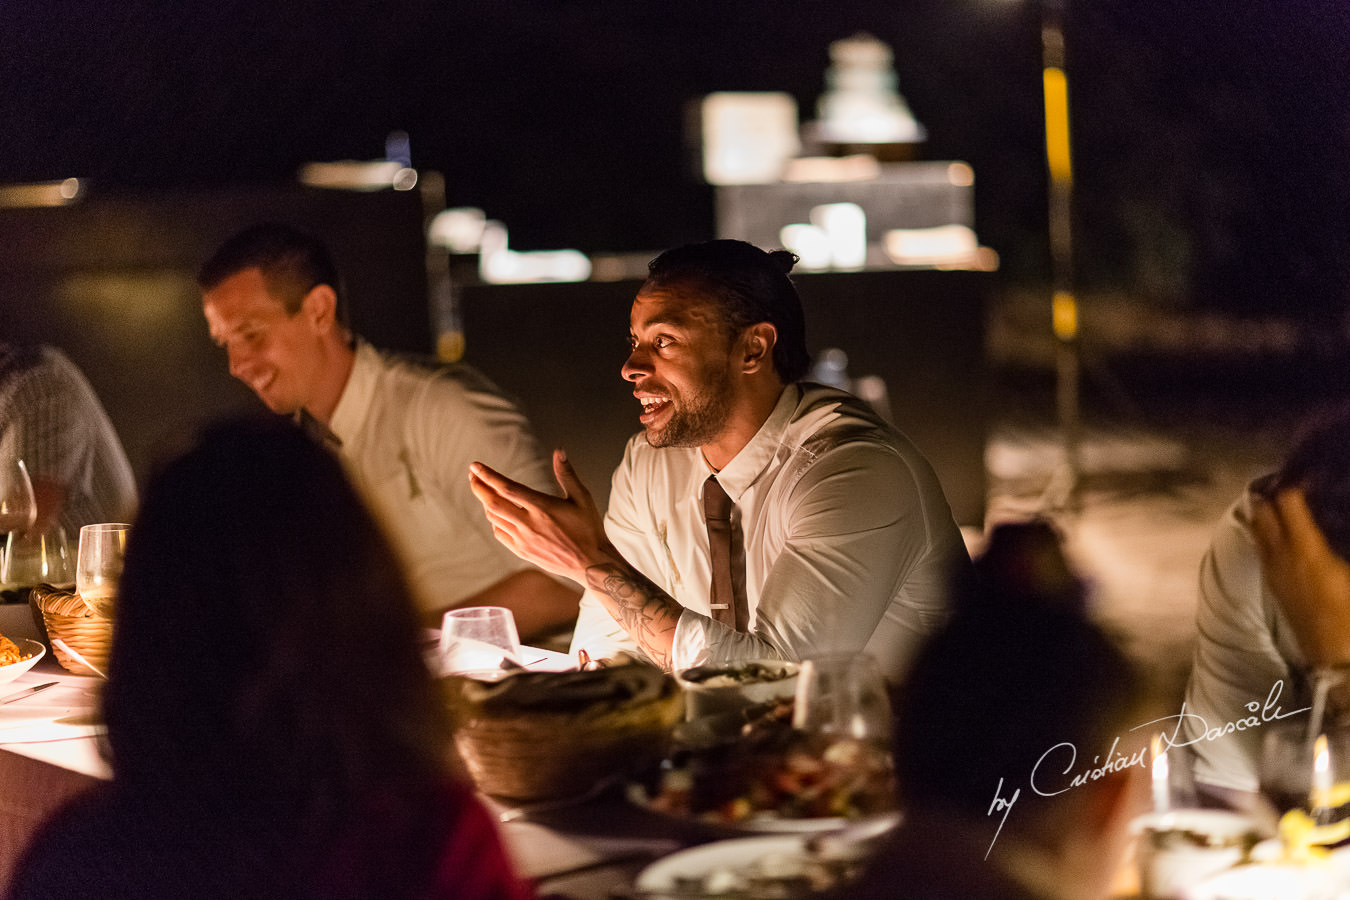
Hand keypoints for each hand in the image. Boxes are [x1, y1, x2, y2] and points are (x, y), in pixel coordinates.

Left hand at [469, 449, 614, 583]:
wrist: (590, 563)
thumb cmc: (588, 528)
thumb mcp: (582, 497)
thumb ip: (567, 474)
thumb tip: (559, 451)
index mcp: (543, 508)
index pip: (508, 488)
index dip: (488, 476)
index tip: (475, 466)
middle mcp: (530, 524)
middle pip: (493, 503)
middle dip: (479, 487)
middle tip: (472, 476)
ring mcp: (524, 540)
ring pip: (494, 518)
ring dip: (485, 502)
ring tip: (483, 490)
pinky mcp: (522, 552)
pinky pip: (499, 533)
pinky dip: (494, 520)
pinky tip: (496, 513)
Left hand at [1251, 485, 1349, 667]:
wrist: (1336, 657)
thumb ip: (1341, 540)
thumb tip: (1335, 523)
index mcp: (1306, 550)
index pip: (1287, 504)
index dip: (1295, 483)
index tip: (1306, 473)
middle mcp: (1282, 557)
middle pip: (1263, 512)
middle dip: (1272, 493)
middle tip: (1289, 481)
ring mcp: (1273, 571)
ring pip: (1257, 530)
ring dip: (1265, 512)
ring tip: (1279, 499)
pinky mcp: (1273, 585)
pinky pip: (1261, 548)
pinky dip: (1265, 532)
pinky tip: (1277, 531)